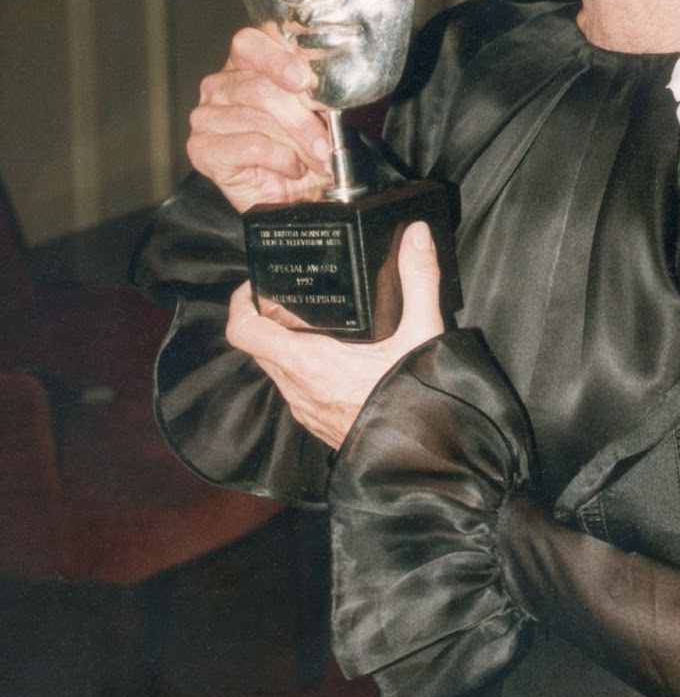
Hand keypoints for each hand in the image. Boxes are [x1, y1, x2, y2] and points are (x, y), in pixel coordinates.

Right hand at [188, 26, 332, 213]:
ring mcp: (206, 116)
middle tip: (326, 141)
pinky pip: (251, 145)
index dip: (278, 58)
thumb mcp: (317, 113)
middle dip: (302, 118)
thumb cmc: (304, 149)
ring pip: (258, 118)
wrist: (295, 196)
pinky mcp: (202, 148)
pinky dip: (281, 158)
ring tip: (317, 159)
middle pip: (259, 87)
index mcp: (245, 64)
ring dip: (298, 143)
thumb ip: (313, 91)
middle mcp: (220, 85)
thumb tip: (321, 83)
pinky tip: (289, 167)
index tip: (306, 80)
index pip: (250, 43)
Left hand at [226, 221, 445, 448]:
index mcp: (309, 362)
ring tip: (316, 322)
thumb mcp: (422, 334)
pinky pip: (294, 389)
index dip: (240, 302)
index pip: (244, 330)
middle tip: (291, 294)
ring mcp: (304, 409)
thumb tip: (417, 235)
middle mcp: (297, 387)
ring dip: (284, 345)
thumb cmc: (416, 402)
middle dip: (266, 317)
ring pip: (275, 368)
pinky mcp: (317, 423)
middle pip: (257, 345)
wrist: (422, 460)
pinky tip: (335, 359)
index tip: (255, 283)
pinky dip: (301, 369)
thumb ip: (418, 280)